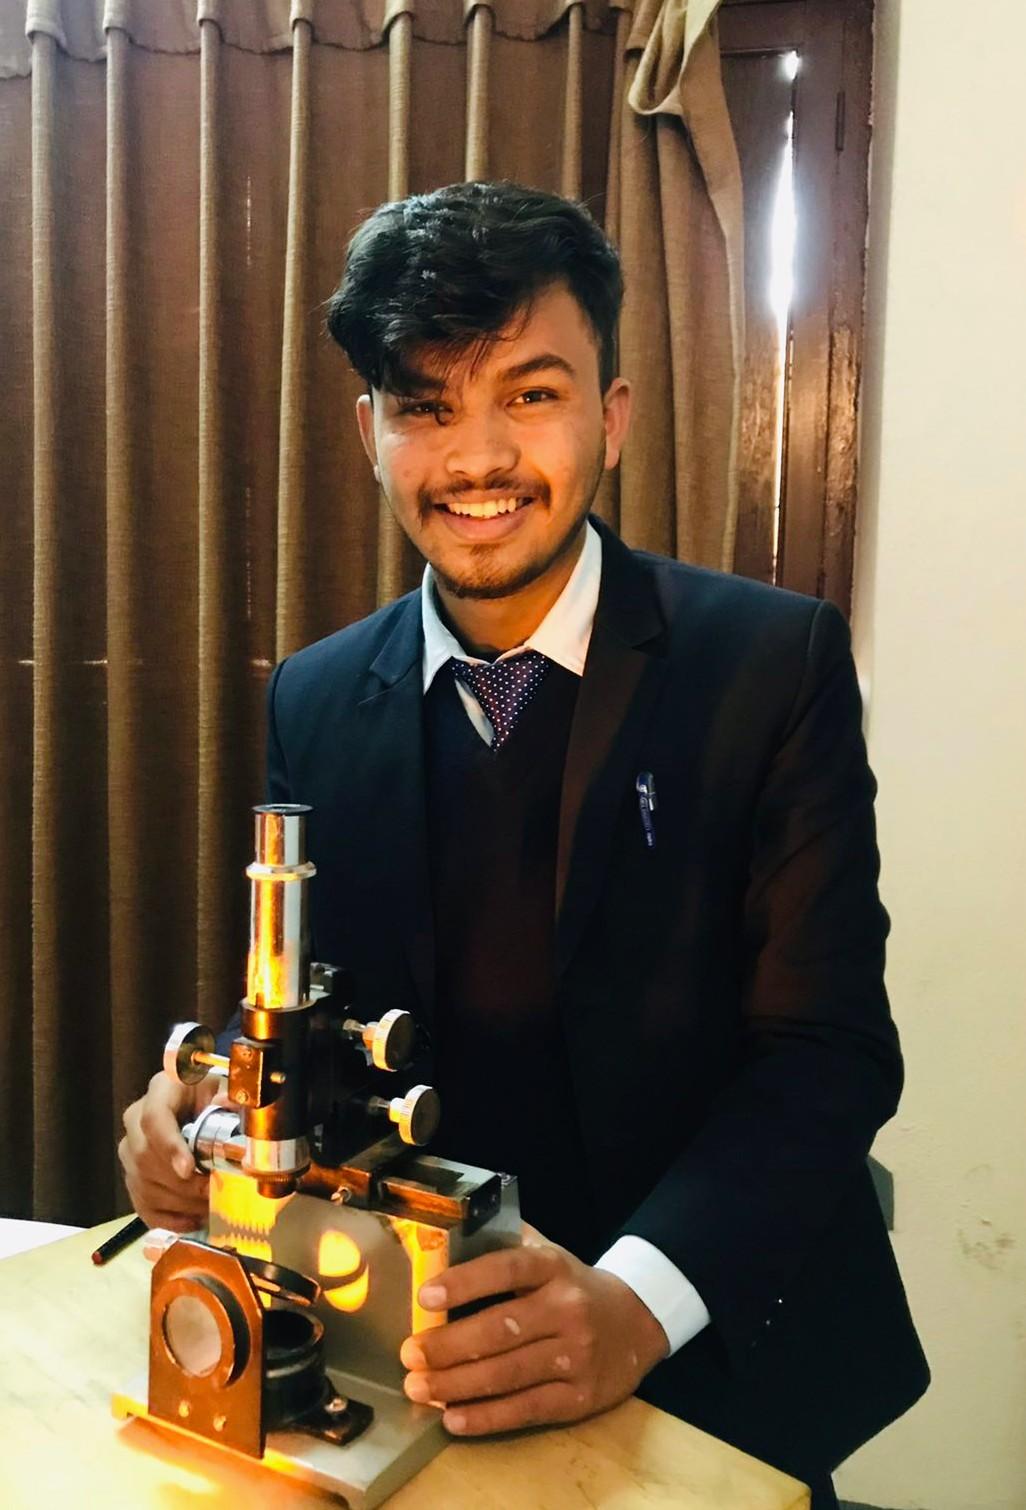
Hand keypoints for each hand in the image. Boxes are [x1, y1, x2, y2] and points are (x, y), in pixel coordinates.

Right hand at [118, 1071, 222, 1230]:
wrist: (199, 1103)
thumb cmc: (213, 1094)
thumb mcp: (226, 1087)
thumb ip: (230, 1095)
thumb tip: (223, 1104)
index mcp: (160, 1090)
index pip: (154, 1119)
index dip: (169, 1147)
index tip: (188, 1170)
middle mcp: (136, 1119)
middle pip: (145, 1157)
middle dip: (180, 1182)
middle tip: (211, 1192)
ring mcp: (130, 1150)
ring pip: (143, 1184)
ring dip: (178, 1202)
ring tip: (208, 1207)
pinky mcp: (132, 1176)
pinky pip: (142, 1205)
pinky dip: (167, 1219)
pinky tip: (193, 1221)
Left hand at [399, 1227, 668, 1436]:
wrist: (637, 1321)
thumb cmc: (572, 1286)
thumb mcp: (547, 1255)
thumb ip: (504, 1247)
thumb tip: (439, 1241)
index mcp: (553, 1266)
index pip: (506, 1269)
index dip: (465, 1282)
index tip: (424, 1297)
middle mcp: (567, 1309)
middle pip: (501, 1329)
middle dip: (448, 1345)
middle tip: (409, 1355)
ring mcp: (576, 1356)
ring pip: (508, 1374)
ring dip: (456, 1384)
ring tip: (418, 1388)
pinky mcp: (580, 1398)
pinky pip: (526, 1409)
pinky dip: (486, 1416)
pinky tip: (452, 1418)